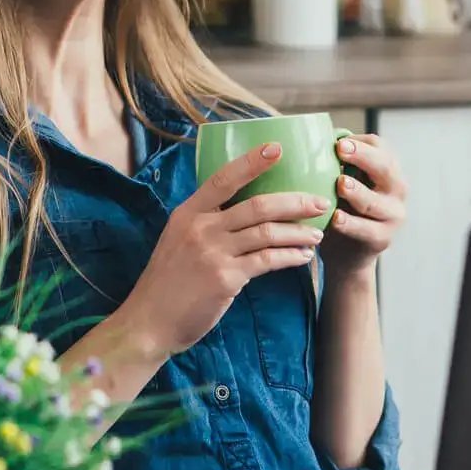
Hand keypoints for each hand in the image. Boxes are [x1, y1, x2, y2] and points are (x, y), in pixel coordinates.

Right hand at [114, 143, 328, 359]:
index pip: (224, 178)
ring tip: (317, 233)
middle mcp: (201, 227)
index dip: (252, 162)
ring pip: (267, 233)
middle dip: (295, 202)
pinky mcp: (226, 278)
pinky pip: (267, 260)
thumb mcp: (178, 240)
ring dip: (298, 232)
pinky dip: (290, 257)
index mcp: (188, 213)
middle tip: (320, 202)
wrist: (149, 321)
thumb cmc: (168, 282)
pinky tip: (303, 257)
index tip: (278, 148)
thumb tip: (245, 211)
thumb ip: (206, 223)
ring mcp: (213, 252)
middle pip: (257, 206)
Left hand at [321, 133, 406, 277]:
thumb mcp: (342, 182)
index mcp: (387, 169)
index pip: (381, 148)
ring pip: (375, 201)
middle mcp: (396, 190)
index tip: (338, 142)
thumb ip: (334, 163)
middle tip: (340, 150)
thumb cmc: (342, 206)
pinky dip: (351, 224)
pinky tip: (335, 218)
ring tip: (340, 184)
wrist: (348, 253)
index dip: (361, 143)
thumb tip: (306, 137)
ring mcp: (393, 215)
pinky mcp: (382, 239)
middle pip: (385, 168)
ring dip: (357, 191)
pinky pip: (366, 230)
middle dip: (363, 157)